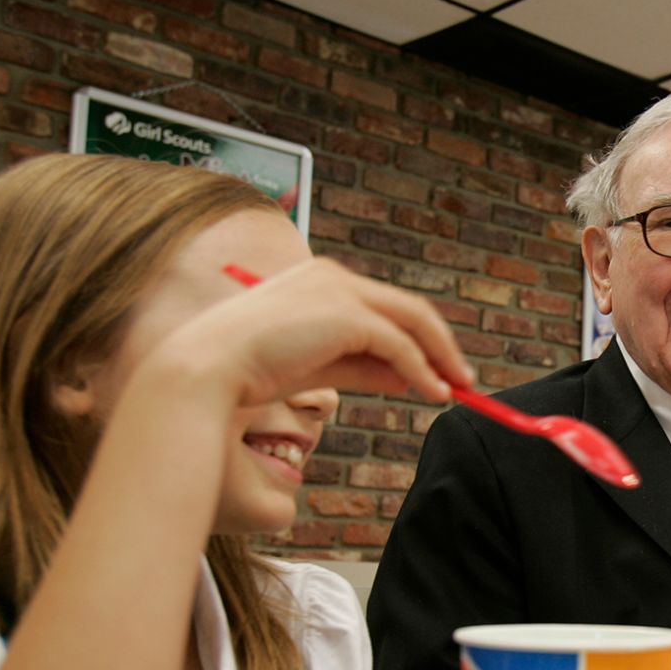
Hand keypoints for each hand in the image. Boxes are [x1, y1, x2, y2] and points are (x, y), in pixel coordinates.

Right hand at [157, 257, 474, 408]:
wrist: (208, 370)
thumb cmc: (250, 370)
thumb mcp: (318, 366)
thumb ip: (363, 367)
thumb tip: (410, 377)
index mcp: (320, 281)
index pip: (383, 307)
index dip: (418, 339)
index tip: (439, 369)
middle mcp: (333, 276)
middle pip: (408, 309)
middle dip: (440, 345)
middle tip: (462, 380)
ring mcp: (341, 290)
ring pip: (411, 321)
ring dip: (440, 356)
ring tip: (457, 389)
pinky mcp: (346, 314)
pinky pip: (399, 344)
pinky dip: (422, 369)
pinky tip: (434, 393)